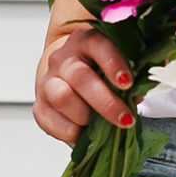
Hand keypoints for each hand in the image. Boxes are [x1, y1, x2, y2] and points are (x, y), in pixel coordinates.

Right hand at [33, 20, 136, 146]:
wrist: (67, 72)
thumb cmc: (99, 72)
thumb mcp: (118, 68)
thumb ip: (129, 80)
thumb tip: (135, 97)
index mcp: (86, 42)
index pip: (98, 45)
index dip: (113, 64)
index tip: (127, 83)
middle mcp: (63, 58)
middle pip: (80, 77)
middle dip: (105, 102)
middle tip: (124, 119)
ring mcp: (48, 81)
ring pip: (61, 97)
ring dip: (85, 117)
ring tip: (101, 127)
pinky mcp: (40, 104)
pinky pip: (49, 120)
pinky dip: (69, 132)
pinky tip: (84, 134)